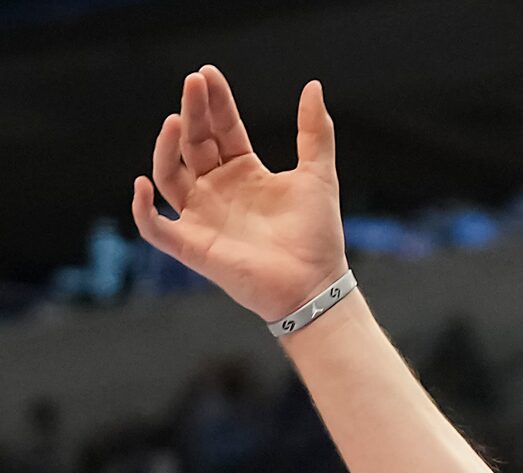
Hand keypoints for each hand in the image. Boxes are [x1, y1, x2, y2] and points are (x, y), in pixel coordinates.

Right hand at [131, 67, 346, 325]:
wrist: (317, 286)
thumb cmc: (318, 235)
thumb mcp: (318, 175)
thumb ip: (314, 132)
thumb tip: (313, 86)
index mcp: (243, 171)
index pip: (221, 128)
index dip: (214, 102)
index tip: (207, 74)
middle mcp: (217, 189)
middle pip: (193, 143)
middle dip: (192, 111)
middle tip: (193, 83)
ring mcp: (201, 216)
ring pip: (168, 174)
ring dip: (167, 148)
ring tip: (178, 122)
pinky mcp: (192, 245)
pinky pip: (154, 226)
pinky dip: (142, 207)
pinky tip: (142, 184)